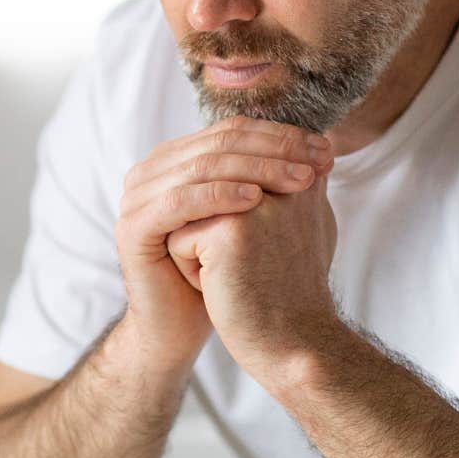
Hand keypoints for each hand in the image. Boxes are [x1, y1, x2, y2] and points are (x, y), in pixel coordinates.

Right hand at [115, 117, 333, 367]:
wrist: (184, 326)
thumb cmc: (223, 272)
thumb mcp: (252, 216)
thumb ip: (274, 177)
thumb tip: (327, 142)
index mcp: (176, 158)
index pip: (231, 131)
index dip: (281, 135)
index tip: (326, 149)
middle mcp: (151, 170)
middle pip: (218, 144)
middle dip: (275, 150)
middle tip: (318, 161)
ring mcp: (137, 196)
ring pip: (202, 168)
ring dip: (256, 169)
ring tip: (299, 180)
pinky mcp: (131, 227)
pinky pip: (180, 201)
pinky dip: (219, 196)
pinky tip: (255, 201)